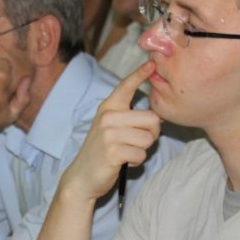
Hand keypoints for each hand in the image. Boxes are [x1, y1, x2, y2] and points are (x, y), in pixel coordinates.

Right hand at [62, 61, 161, 200]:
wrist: (82, 176)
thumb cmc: (102, 151)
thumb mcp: (109, 127)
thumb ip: (128, 117)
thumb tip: (156, 117)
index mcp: (108, 107)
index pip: (126, 86)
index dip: (140, 74)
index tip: (151, 63)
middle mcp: (108, 116)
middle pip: (152, 118)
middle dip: (151, 134)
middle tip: (136, 142)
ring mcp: (109, 134)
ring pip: (148, 138)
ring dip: (143, 150)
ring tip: (126, 152)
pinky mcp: (113, 151)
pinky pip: (141, 154)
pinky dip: (136, 162)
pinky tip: (123, 162)